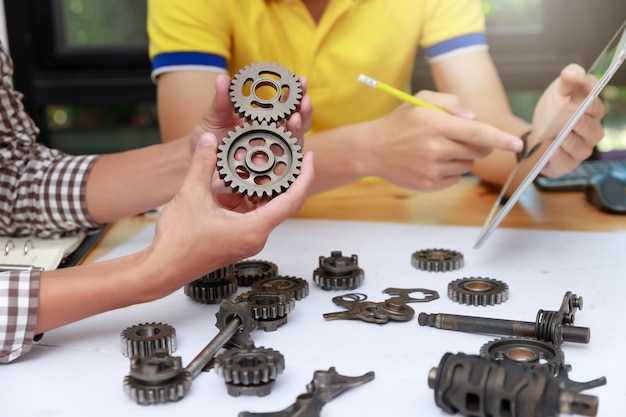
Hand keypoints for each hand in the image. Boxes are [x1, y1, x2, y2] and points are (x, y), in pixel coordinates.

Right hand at [146, 132, 313, 296]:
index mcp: (254, 229)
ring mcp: (247, 240)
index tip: (309, 158)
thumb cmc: (178, 243)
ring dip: (259, 188)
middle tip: (283, 155)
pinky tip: (233, 184)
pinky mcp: (238, 240)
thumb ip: (202, 164)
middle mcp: (256, 237)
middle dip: (282, 179)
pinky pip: (250, 216)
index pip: (292, 200)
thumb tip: (210, 140)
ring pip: (263, 209)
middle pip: (281, 203)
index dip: (304, 177)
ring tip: (254, 165)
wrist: (163, 269)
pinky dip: (245, 199)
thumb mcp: (190, 194)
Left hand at [186, 74, 312, 193]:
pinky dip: (288, 157)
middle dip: (303, 111)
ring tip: (296, 118)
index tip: (301, 80)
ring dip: (298, 130)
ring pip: (294, 143)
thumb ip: (222, 98)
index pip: (286, 104)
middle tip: (304, 100)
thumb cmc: (209, 135)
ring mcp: (272, 154)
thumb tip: (223, 78)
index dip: (296, 92)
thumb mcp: (216, 115)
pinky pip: (282, 167)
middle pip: (296, 124)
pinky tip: (289, 146)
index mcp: (265, 119)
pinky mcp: (267, 173)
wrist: (197, 159)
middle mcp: (272, 136)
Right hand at [367, 90, 523, 190]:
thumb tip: (475, 118)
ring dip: (461, 157)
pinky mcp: (429, 184)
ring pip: (468, 165)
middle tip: (461, 138)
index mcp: (437, 125)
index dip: (501, 139)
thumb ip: (452, 103)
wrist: (371, 149)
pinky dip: (450, 170)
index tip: (518, 144)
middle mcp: (436, 148)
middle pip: (478, 151)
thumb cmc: (399, 123)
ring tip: (438, 149)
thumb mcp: (421, 100)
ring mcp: (433, 169)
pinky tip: (431, 162)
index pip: (478, 133)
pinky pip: (456, 178)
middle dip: (479, 144)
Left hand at [531, 64, 605, 176]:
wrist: (537, 133)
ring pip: (580, 147)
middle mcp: (590, 132)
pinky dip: (559, 156)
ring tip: (562, 136)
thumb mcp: (558, 92)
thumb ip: (567, 80)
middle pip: (592, 129)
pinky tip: (551, 150)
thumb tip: (573, 72)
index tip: (586, 88)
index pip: (596, 105)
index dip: (591, 98)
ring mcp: (580, 149)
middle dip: (584, 124)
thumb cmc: (554, 111)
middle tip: (577, 119)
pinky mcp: (567, 163)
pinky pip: (565, 162)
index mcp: (592, 111)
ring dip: (571, 142)